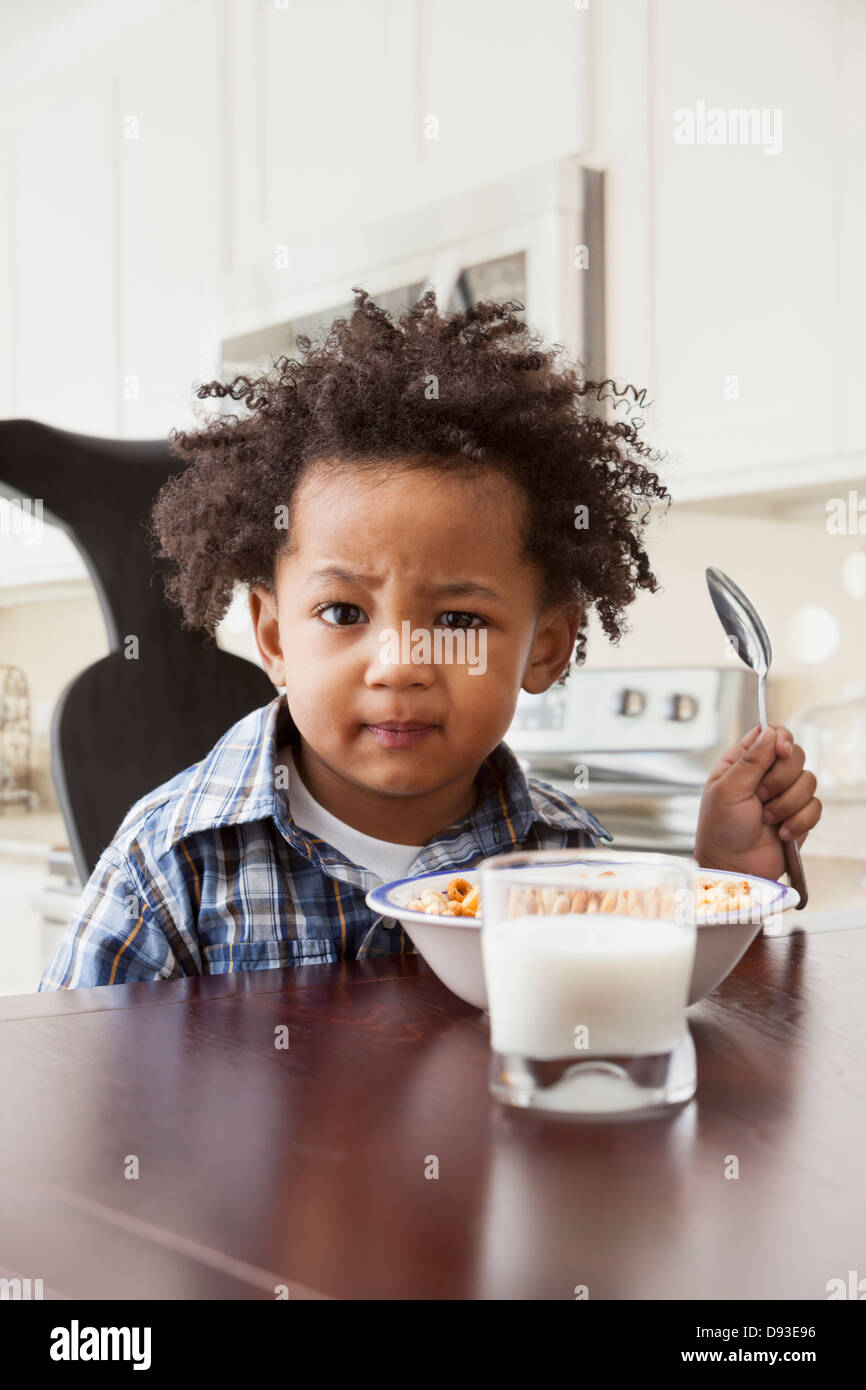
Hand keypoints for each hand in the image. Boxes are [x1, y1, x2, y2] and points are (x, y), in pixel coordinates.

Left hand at [694, 723, 821, 880]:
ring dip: (787, 804)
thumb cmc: (720, 830)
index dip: (780, 738)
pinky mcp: (798, 816)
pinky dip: (799, 821)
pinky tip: (782, 832)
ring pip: (808, 781)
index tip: (781, 751)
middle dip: (781, 778)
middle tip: (761, 797)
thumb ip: (750, 760)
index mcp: (742, 763)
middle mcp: (764, 776)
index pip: (769, 734)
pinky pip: (815, 806)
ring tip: (767, 820)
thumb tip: (770, 732)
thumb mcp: (727, 790)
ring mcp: (783, 795)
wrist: (734, 868)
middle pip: (795, 755)